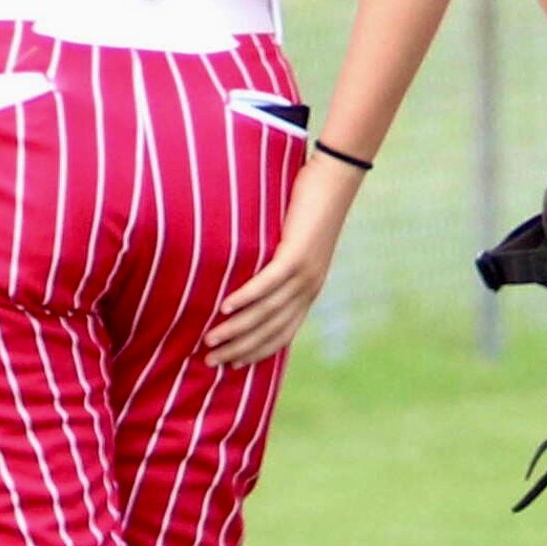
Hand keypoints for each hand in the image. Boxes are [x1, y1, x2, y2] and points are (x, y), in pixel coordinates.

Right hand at [206, 154, 359, 368]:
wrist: (336, 181)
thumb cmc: (309, 206)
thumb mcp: (293, 243)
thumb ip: (276, 262)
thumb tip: (247, 273)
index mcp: (309, 291)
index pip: (282, 334)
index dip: (257, 352)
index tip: (233, 364)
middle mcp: (308, 289)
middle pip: (270, 329)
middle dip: (240, 349)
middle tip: (211, 361)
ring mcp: (304, 274)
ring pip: (267, 311)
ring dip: (236, 329)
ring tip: (210, 339)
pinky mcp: (296, 255)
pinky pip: (268, 283)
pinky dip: (246, 298)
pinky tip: (225, 308)